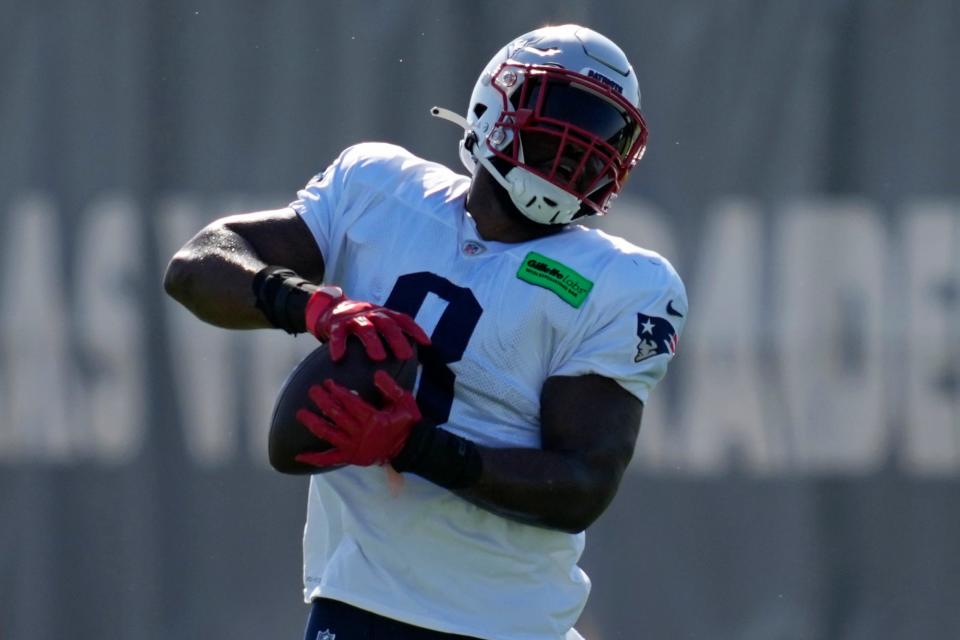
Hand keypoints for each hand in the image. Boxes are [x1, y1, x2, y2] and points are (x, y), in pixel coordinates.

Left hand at [294, 371, 421, 467]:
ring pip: (329, 434)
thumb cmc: (407, 424)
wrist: (411, 449)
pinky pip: (330, 459)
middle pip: (336, 415)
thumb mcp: (405, 402)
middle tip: (312, 390)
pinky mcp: (351, 458)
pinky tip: (299, 456)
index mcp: (373, 418)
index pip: (350, 402)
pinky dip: (314, 459)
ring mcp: (354, 447)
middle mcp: (361, 433)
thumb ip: (390, 388)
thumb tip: (376, 374)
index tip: (327, 382)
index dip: (337, 391)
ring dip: (313, 423)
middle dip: (323, 401)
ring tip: (300, 413)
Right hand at [304, 286, 429, 360]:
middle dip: (397, 339)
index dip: (415, 330)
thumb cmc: (361, 321)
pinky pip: (338, 335)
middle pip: (387, 324)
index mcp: (384, 314)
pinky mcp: (336, 324)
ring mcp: (354, 318)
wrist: (331, 308)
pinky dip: (338, 345)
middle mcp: (371, 313)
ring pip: (365, 329)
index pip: (403, 319)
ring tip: (379, 358)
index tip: (427, 344)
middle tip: (405, 356)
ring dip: (373, 342)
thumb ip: (391, 334)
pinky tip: (338, 358)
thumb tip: (412, 359)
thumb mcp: (378, 322)